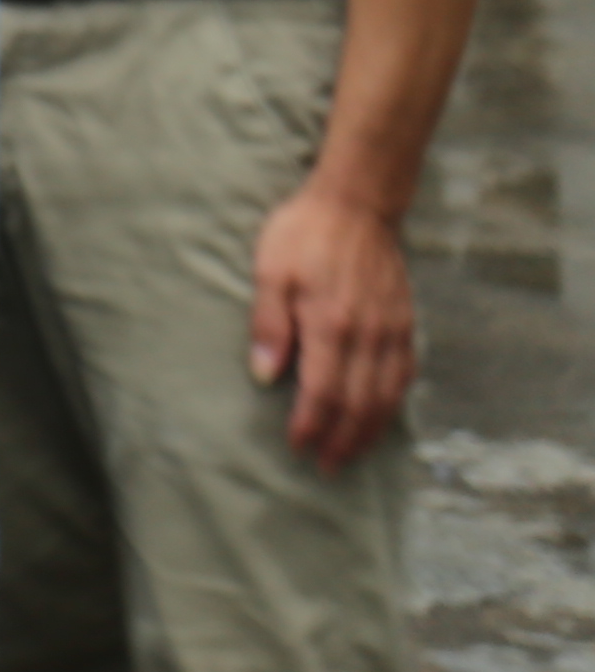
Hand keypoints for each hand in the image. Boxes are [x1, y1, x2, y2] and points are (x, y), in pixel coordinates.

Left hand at [251, 180, 420, 467]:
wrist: (358, 205)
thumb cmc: (305, 234)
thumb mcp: (270, 271)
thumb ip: (268, 323)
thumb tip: (265, 374)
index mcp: (331, 324)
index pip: (323, 392)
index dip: (312, 425)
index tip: (298, 447)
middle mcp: (369, 334)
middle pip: (359, 404)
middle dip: (343, 440)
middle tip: (326, 467)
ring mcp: (393, 331)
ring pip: (388, 396)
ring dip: (371, 431)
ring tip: (352, 453)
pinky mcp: (406, 324)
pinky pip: (405, 375)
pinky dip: (393, 404)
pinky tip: (381, 416)